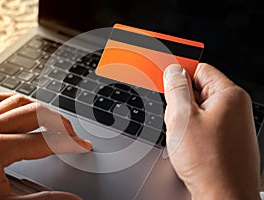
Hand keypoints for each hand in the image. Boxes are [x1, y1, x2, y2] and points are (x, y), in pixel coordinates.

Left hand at [0, 93, 91, 199]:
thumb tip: (71, 199)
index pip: (46, 142)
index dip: (70, 144)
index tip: (82, 146)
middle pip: (36, 114)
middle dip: (60, 123)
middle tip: (72, 134)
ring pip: (16, 101)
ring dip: (39, 109)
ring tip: (52, 120)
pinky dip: (11, 100)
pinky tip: (19, 107)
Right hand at [163, 63, 260, 199]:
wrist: (223, 197)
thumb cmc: (210, 164)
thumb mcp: (183, 118)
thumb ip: (176, 89)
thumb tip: (173, 71)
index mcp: (229, 95)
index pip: (199, 69)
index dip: (179, 73)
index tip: (164, 78)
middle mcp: (234, 107)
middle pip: (197, 89)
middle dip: (180, 102)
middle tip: (175, 118)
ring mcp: (230, 124)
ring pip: (197, 109)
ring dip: (184, 119)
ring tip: (184, 137)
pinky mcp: (225, 138)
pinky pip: (202, 124)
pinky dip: (191, 131)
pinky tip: (189, 145)